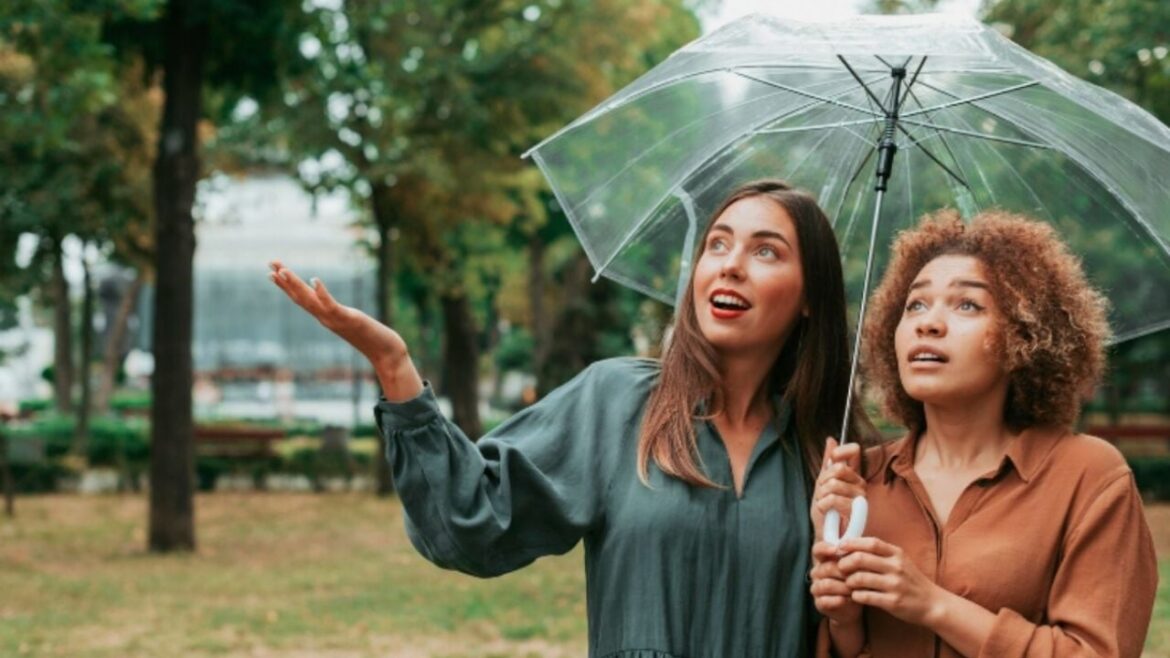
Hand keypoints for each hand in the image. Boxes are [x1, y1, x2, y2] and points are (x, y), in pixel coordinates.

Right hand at [268, 260, 420, 398]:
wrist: (386, 354)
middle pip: (300, 297)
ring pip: (310, 301)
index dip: (286, 286)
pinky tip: (314, 279)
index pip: (302, 299)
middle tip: (270, 263)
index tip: (272, 271)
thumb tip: (335, 309)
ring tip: (283, 269)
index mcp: (326, 317)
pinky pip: (331, 305)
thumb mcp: (353, 322)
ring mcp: (335, 320)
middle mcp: (326, 318)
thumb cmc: (373, 338)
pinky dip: (321, 293)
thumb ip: (343, 315)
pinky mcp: (349, 319)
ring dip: (295, 285)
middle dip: (285, 280)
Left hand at [811, 437, 864, 541]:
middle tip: (822, 494)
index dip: (839, 452)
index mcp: (853, 476)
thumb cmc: (826, 512)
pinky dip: (823, 504)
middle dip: (822, 482)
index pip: (853, 451)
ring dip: (821, 496)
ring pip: (833, 484)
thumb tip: (831, 439)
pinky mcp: (857, 513)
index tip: (831, 461)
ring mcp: (860, 498)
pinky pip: (834, 499)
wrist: (826, 536)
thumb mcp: (822, 484)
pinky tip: (826, 511)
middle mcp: (860, 484)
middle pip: (837, 468)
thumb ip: (828, 463)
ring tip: (824, 505)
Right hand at [811, 540, 862, 624]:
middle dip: (844, 572)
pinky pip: (825, 600)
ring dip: (843, 587)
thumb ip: (854, 555)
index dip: (825, 548)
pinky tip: (848, 599)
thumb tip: (860, 545)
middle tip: (859, 576)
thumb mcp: (856, 567)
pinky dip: (838, 600)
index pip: (818, 549)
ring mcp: (817, 588)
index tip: (837, 550)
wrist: (853, 606)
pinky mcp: (819, 603)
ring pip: (826, 584)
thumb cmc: (855, 581)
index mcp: (824, 559)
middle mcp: (817, 572)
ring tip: (856, 590)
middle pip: (826, 567)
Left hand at [838, 537, 943, 626]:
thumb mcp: (900, 561)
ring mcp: (895, 585)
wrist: (933, 604)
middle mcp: (896, 567)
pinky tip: (856, 595)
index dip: (852, 543)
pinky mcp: (893, 602)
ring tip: (848, 583)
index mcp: (897, 554)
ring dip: (849, 581)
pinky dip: (856, 595)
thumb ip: (880, 553)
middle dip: (844, 563)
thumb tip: (852, 545)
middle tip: (840, 568)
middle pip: (860, 558)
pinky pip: (866, 596)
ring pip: (860, 578)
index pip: (870, 543)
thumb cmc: (911, 580)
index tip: (840, 547)